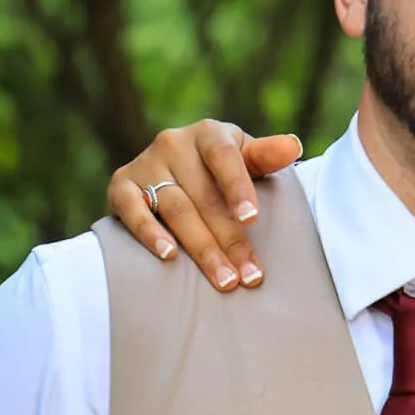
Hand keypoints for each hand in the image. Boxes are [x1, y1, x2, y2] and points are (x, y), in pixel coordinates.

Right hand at [107, 120, 303, 291]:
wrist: (171, 173)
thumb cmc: (219, 171)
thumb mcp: (245, 159)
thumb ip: (266, 157)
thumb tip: (293, 145)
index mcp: (209, 134)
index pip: (224, 158)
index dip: (238, 188)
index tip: (252, 219)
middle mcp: (173, 143)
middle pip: (205, 196)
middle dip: (230, 239)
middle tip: (249, 276)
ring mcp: (145, 164)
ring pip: (176, 209)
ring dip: (201, 248)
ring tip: (224, 280)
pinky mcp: (121, 185)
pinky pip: (133, 211)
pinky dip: (150, 234)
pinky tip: (169, 257)